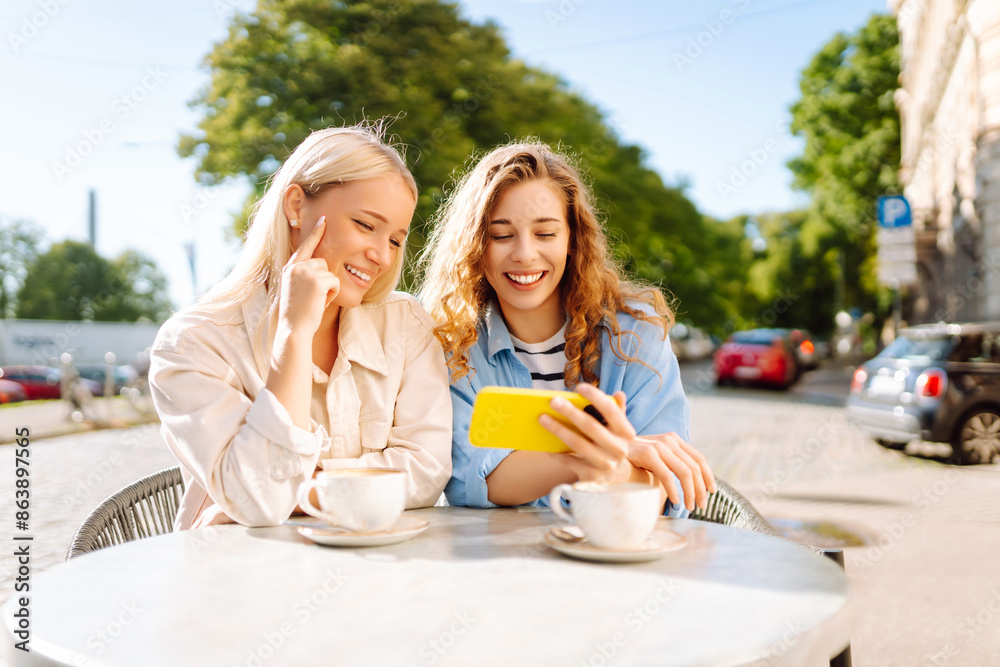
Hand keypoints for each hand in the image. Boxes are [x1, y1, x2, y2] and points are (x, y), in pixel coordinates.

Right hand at [277, 216, 339, 337]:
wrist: (293, 329)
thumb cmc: (297, 314)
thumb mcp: (296, 289)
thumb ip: (304, 275)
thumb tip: (321, 265)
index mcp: (290, 268)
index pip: (305, 246)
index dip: (315, 233)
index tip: (324, 220)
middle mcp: (296, 266)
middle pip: (322, 262)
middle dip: (324, 280)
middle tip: (313, 298)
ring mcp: (305, 271)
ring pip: (330, 272)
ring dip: (328, 288)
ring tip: (315, 301)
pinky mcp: (317, 280)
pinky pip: (335, 282)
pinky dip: (332, 294)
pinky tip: (320, 302)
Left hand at [539, 383, 634, 483]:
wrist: (614, 478)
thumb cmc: (611, 444)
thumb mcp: (618, 429)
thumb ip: (617, 411)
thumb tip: (619, 394)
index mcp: (626, 433)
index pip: (611, 411)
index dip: (596, 397)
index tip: (579, 387)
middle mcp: (619, 449)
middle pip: (590, 426)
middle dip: (570, 412)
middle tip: (553, 401)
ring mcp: (605, 464)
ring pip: (577, 443)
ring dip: (558, 429)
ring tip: (542, 418)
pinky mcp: (591, 476)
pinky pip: (569, 461)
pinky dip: (556, 452)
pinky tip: (544, 443)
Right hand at [627, 432, 715, 510]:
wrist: (610, 448)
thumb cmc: (633, 456)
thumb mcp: (657, 455)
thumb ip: (672, 461)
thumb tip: (691, 482)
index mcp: (674, 439)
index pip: (699, 458)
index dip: (708, 476)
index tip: (712, 492)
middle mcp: (669, 440)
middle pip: (694, 467)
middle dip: (700, 489)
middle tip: (701, 506)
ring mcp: (659, 445)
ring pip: (684, 472)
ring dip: (690, 493)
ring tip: (689, 507)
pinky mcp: (648, 453)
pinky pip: (667, 475)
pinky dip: (674, 490)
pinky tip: (676, 501)